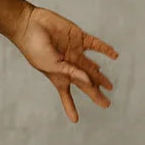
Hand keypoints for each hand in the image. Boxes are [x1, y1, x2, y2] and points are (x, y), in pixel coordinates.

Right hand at [9, 4, 118, 122]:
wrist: (30, 25)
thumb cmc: (35, 48)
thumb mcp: (51, 65)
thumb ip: (71, 72)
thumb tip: (89, 79)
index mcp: (59, 75)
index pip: (66, 95)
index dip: (70, 108)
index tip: (75, 120)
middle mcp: (68, 65)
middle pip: (85, 83)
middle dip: (94, 94)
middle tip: (106, 104)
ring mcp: (74, 52)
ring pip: (92, 67)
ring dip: (100, 76)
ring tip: (110, 86)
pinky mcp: (79, 38)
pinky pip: (95, 45)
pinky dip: (105, 50)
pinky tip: (114, 55)